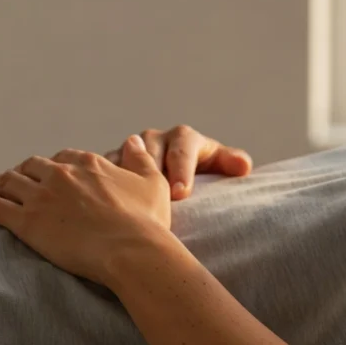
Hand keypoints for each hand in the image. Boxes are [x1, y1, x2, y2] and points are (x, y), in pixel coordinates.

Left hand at [0, 134, 171, 286]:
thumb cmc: (147, 222)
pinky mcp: (26, 222)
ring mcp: (41, 197)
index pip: (65, 158)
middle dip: (20, 171)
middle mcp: (61, 175)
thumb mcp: (152, 183)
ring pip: (8, 183)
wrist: (131, 250)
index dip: (54, 165)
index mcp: (89, 164)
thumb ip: (140, 159)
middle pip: (32, 167)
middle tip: (11, 177)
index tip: (48, 172)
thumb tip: (134, 139)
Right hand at [104, 125, 251, 200]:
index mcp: (183, 138)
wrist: (175, 182)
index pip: (182, 149)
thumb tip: (243, 167)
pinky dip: (103, 186)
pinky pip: (102, 172)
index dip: (181, 170)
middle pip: (150, 153)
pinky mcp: (111, 165)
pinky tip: (105, 205)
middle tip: (155, 200)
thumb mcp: (217, 167)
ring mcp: (130, 151)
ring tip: (126, 203)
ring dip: (124, 180)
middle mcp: (154, 140)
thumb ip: (231, 163)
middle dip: (152, 176)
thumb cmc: (201, 176)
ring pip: (123, 162)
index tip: (181, 193)